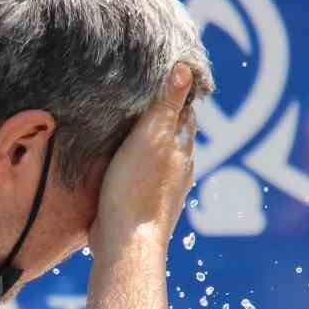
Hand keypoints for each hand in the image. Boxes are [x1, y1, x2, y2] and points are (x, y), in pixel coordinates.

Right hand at [91, 62, 197, 256]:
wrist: (127, 241)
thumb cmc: (137, 186)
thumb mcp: (152, 136)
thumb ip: (168, 103)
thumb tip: (186, 67)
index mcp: (183, 146)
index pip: (185, 110)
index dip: (176, 92)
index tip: (163, 76)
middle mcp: (179, 166)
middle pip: (175, 133)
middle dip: (163, 116)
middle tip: (144, 97)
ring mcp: (164, 188)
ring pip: (160, 155)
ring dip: (150, 141)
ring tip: (130, 126)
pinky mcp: (145, 204)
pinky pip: (145, 175)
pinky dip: (137, 162)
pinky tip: (123, 162)